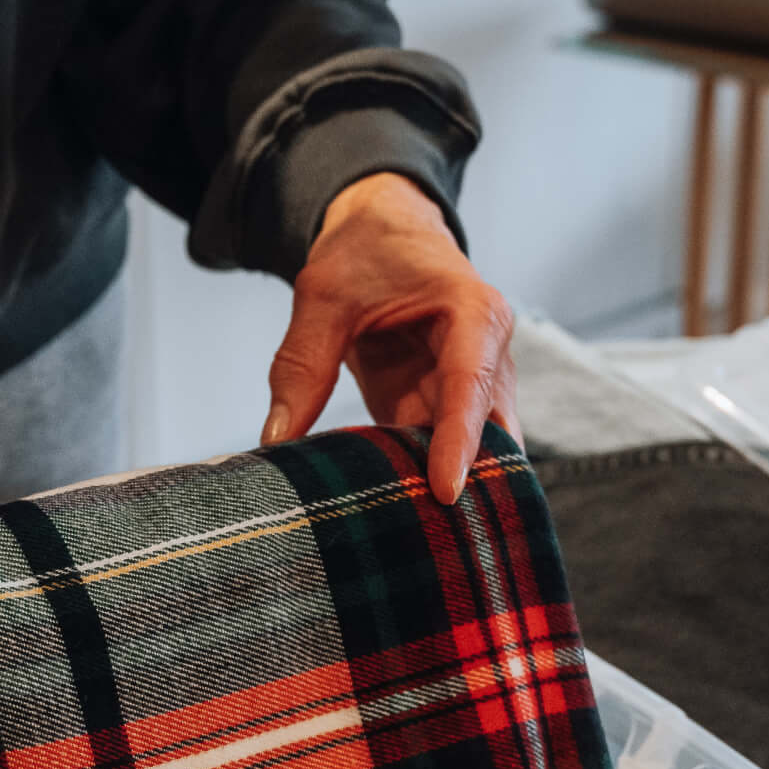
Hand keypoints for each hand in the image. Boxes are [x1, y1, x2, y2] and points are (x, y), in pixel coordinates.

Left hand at [262, 172, 517, 504]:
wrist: (385, 233)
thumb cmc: (365, 252)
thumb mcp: (322, 295)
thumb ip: (302, 362)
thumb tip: (277, 439)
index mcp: (473, 314)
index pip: (471, 384)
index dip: (461, 441)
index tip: (447, 492)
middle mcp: (488, 356)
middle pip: (491, 430)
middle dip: (472, 478)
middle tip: (440, 532)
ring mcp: (473, 389)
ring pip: (476, 452)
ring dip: (449, 486)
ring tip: (418, 535)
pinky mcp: (447, 411)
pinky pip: (442, 455)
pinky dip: (422, 482)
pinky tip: (400, 516)